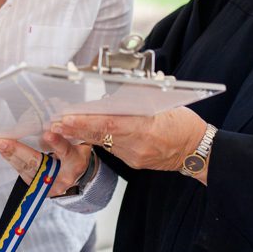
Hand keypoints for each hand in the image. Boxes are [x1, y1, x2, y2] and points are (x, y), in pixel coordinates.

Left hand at [0, 131, 91, 197]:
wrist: (77, 175)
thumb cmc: (77, 151)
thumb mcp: (79, 140)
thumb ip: (67, 127)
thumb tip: (51, 104)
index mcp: (76, 162)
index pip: (66, 152)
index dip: (57, 143)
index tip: (48, 133)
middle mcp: (63, 177)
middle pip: (39, 164)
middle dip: (20, 152)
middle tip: (4, 142)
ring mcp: (49, 185)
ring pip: (27, 170)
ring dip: (10, 155)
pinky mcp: (37, 188)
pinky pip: (22, 173)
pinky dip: (12, 159)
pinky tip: (3, 149)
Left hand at [53, 107, 205, 172]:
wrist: (197, 150)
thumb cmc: (184, 124)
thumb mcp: (164, 105)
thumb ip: (139, 99)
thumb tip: (115, 90)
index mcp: (146, 128)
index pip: (109, 125)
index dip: (85, 122)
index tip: (66, 118)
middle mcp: (137, 145)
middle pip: (100, 136)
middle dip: (75, 130)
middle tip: (54, 123)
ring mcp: (134, 156)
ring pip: (103, 142)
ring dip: (82, 134)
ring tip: (62, 126)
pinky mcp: (133, 161)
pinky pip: (111, 148)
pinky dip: (97, 139)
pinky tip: (83, 133)